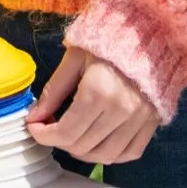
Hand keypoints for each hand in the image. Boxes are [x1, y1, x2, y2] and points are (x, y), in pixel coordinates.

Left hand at [27, 45, 157, 164]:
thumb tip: (34, 117)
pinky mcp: (152, 122)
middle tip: (50, 128)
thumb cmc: (106, 40)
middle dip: (59, 142)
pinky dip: (111, 155)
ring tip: (71, 137)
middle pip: (83, 146)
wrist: (146, 32)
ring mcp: (140, 119)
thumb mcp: (74, 59)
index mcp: (98, 91)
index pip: (66, 131)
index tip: (34, 127)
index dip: (44, 135)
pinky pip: (130, 153)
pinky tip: (97, 143)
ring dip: (83, 152)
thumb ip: (54, 90)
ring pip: (106, 156)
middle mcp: (121, 110)